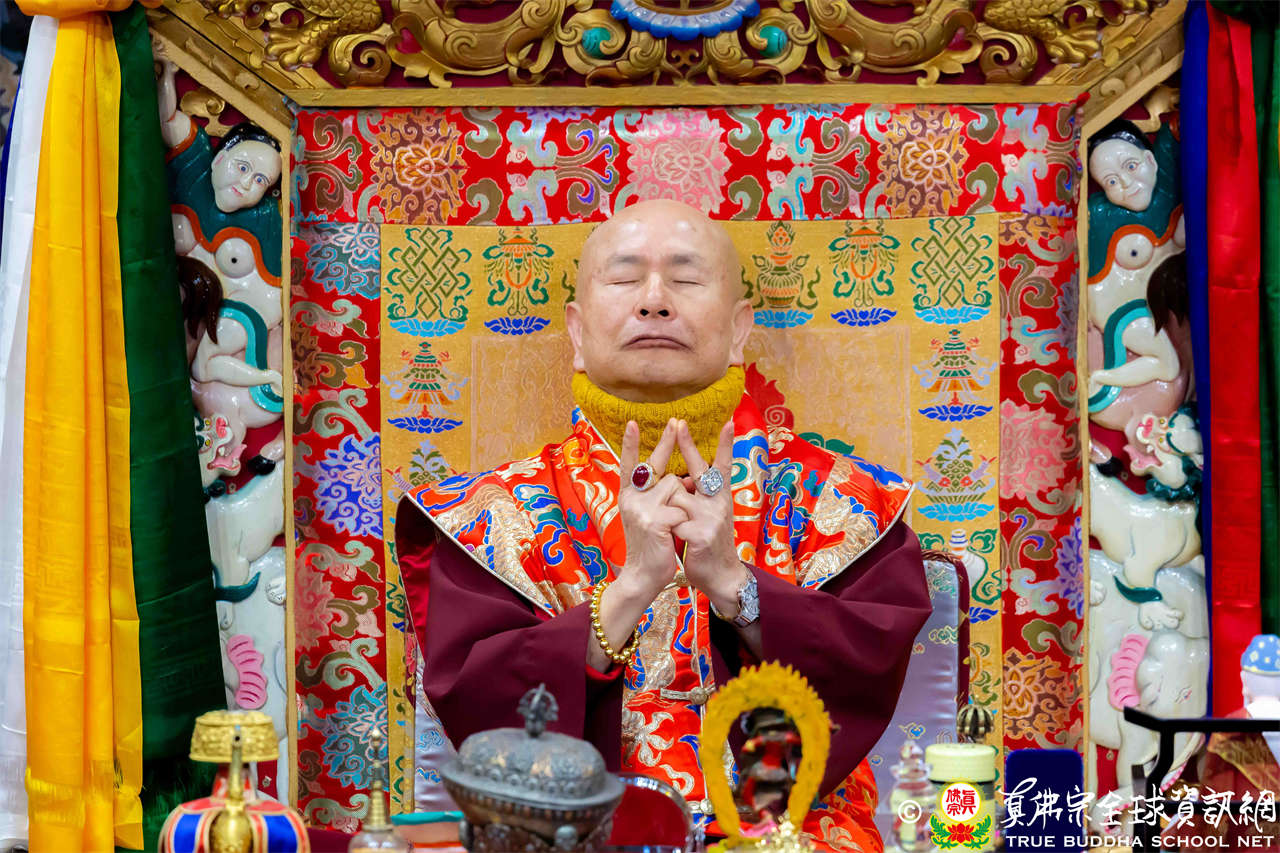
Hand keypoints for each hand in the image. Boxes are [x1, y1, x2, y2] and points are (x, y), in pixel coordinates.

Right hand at [615, 418, 688, 601]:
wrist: (642, 577)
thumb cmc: (650, 545)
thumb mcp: (646, 516)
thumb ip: (654, 496)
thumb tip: (674, 477)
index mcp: (628, 496)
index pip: (630, 465)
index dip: (631, 444)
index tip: (632, 422)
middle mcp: (631, 498)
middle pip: (656, 466)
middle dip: (667, 442)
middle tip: (676, 420)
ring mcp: (641, 509)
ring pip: (675, 487)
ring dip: (683, 502)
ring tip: (673, 525)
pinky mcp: (654, 521)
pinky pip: (681, 508)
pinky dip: (684, 521)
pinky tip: (674, 536)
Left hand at [667, 419, 748, 617]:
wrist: (721, 576)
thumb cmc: (708, 542)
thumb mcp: (708, 516)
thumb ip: (697, 497)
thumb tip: (680, 478)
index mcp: (720, 497)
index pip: (722, 466)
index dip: (726, 444)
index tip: (729, 422)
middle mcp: (719, 502)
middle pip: (699, 470)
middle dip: (688, 445)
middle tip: (679, 422)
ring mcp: (711, 518)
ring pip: (674, 498)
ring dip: (670, 512)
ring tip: (683, 531)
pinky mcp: (700, 533)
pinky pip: (672, 521)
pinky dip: (670, 531)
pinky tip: (683, 544)